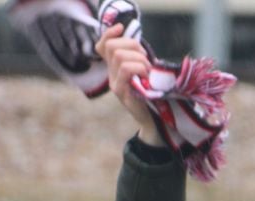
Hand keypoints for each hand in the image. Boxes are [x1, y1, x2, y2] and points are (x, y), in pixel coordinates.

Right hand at [95, 23, 161, 146]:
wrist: (152, 119)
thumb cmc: (151, 93)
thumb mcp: (144, 70)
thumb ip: (137, 57)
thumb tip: (138, 43)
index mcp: (115, 67)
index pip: (102, 46)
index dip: (109, 33)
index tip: (122, 28)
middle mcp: (111, 74)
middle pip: (112, 47)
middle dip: (132, 45)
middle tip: (145, 58)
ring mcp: (114, 83)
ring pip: (119, 56)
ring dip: (138, 58)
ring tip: (148, 69)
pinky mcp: (121, 92)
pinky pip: (125, 69)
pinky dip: (138, 67)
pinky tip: (146, 75)